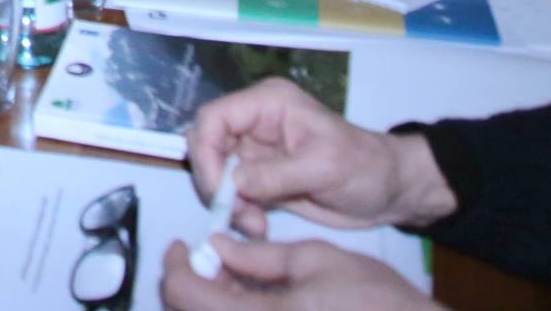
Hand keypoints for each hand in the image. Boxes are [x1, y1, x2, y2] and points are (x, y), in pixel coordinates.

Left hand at [160, 236, 444, 310]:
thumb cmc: (375, 300)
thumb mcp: (316, 260)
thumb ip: (259, 256)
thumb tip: (218, 247)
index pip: (186, 293)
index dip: (175, 266)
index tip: (181, 245)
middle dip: (191, 283)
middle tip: (207, 258)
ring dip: (212, 299)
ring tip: (233, 275)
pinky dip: (233, 310)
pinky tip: (252, 296)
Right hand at [184, 79, 455, 235]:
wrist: (389, 192)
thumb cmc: (365, 166)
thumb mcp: (324, 166)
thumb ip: (277, 173)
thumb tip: (233, 183)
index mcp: (267, 104)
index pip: (214, 117)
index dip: (207, 151)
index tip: (220, 189)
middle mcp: (254, 123)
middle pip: (206, 145)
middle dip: (214, 182)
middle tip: (234, 213)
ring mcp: (254, 152)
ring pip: (214, 173)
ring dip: (226, 203)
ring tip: (254, 224)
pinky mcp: (258, 179)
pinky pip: (230, 194)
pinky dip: (237, 213)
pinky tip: (258, 225)